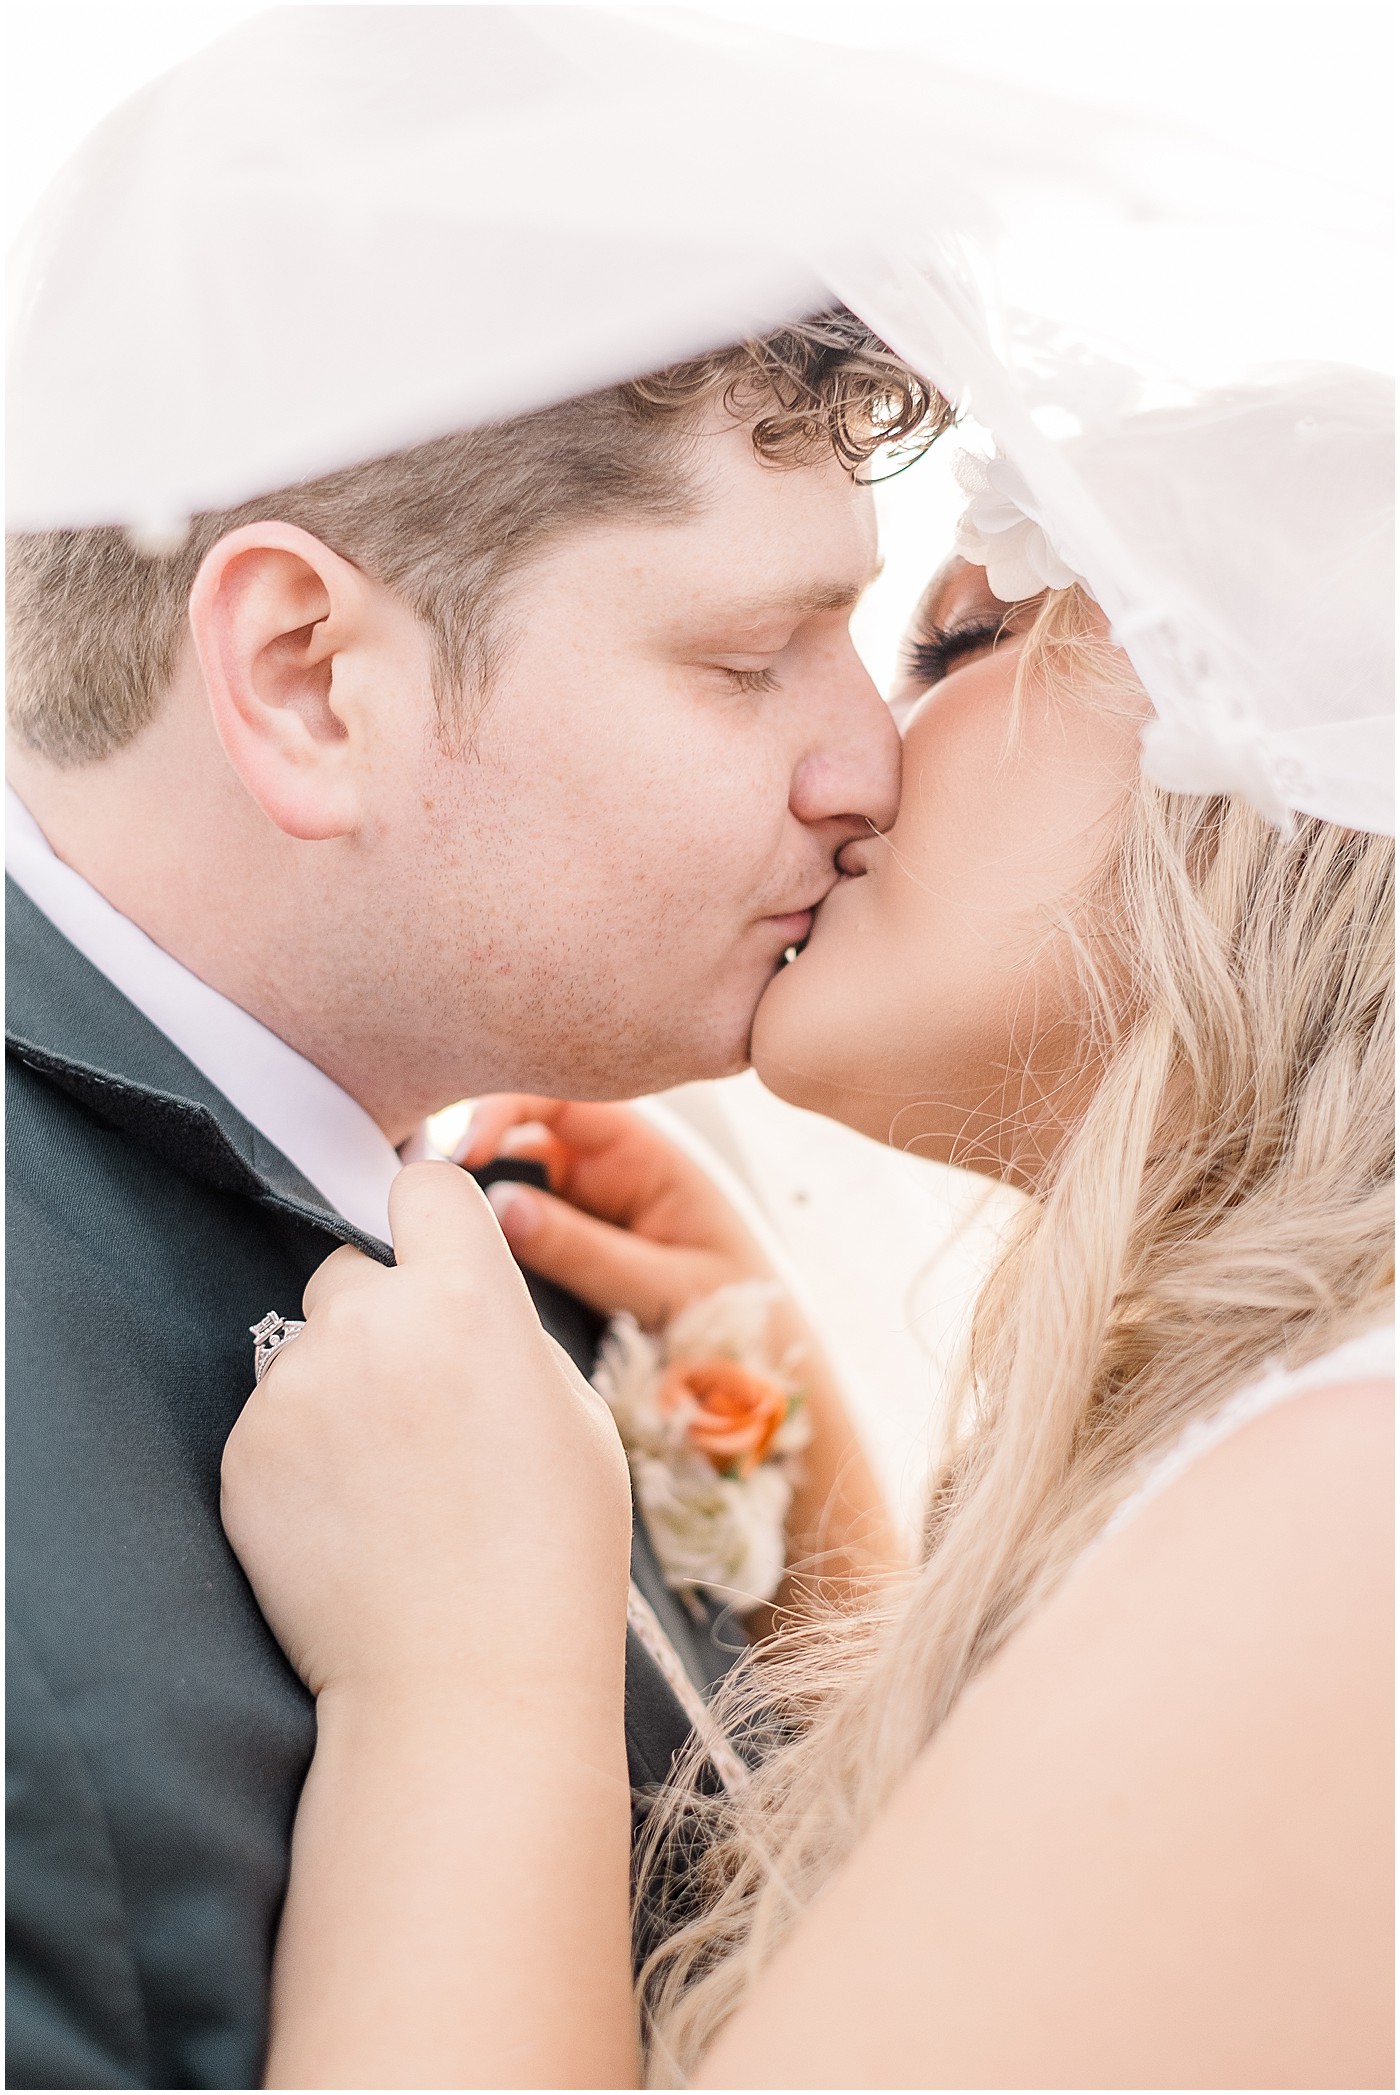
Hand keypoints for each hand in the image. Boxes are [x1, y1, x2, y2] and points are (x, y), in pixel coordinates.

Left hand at [220, 1162, 632, 1702]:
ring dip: (339, 1384)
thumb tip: (463, 1294)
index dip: (432, 1216)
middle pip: (352, 1268)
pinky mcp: (242, 1456)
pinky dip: (302, 1454)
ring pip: (308, 1346)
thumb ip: (507, 1331)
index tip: (435, 1250)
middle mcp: (369, 1326)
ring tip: (389, 1482)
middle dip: (382, 1313)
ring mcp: (295, 1391)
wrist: (465, 1685)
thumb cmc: (549, 1555)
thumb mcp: (574, 1416)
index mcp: (467, 1301)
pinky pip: (272, 1419)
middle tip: (422, 1402)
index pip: (423, 1185)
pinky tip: (350, 1521)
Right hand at [459, 1094, 774, 1326]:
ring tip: (444, 1233)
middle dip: (477, 1158)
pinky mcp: (577, 1252)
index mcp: (648, 1156)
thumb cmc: (741, 1322)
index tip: (462, 1150)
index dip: (503, 1108)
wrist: (773, 1382)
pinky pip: (523, 1232)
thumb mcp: (665, 1288)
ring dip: (480, 1205)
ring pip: (515, 1188)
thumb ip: (584, 1252)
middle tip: (432, 1195)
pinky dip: (493, 1242)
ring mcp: (591, 1212)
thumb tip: (496, 1208)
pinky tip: (471, 1262)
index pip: (564, 1099)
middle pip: (524, 1140)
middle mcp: (613, 1174)